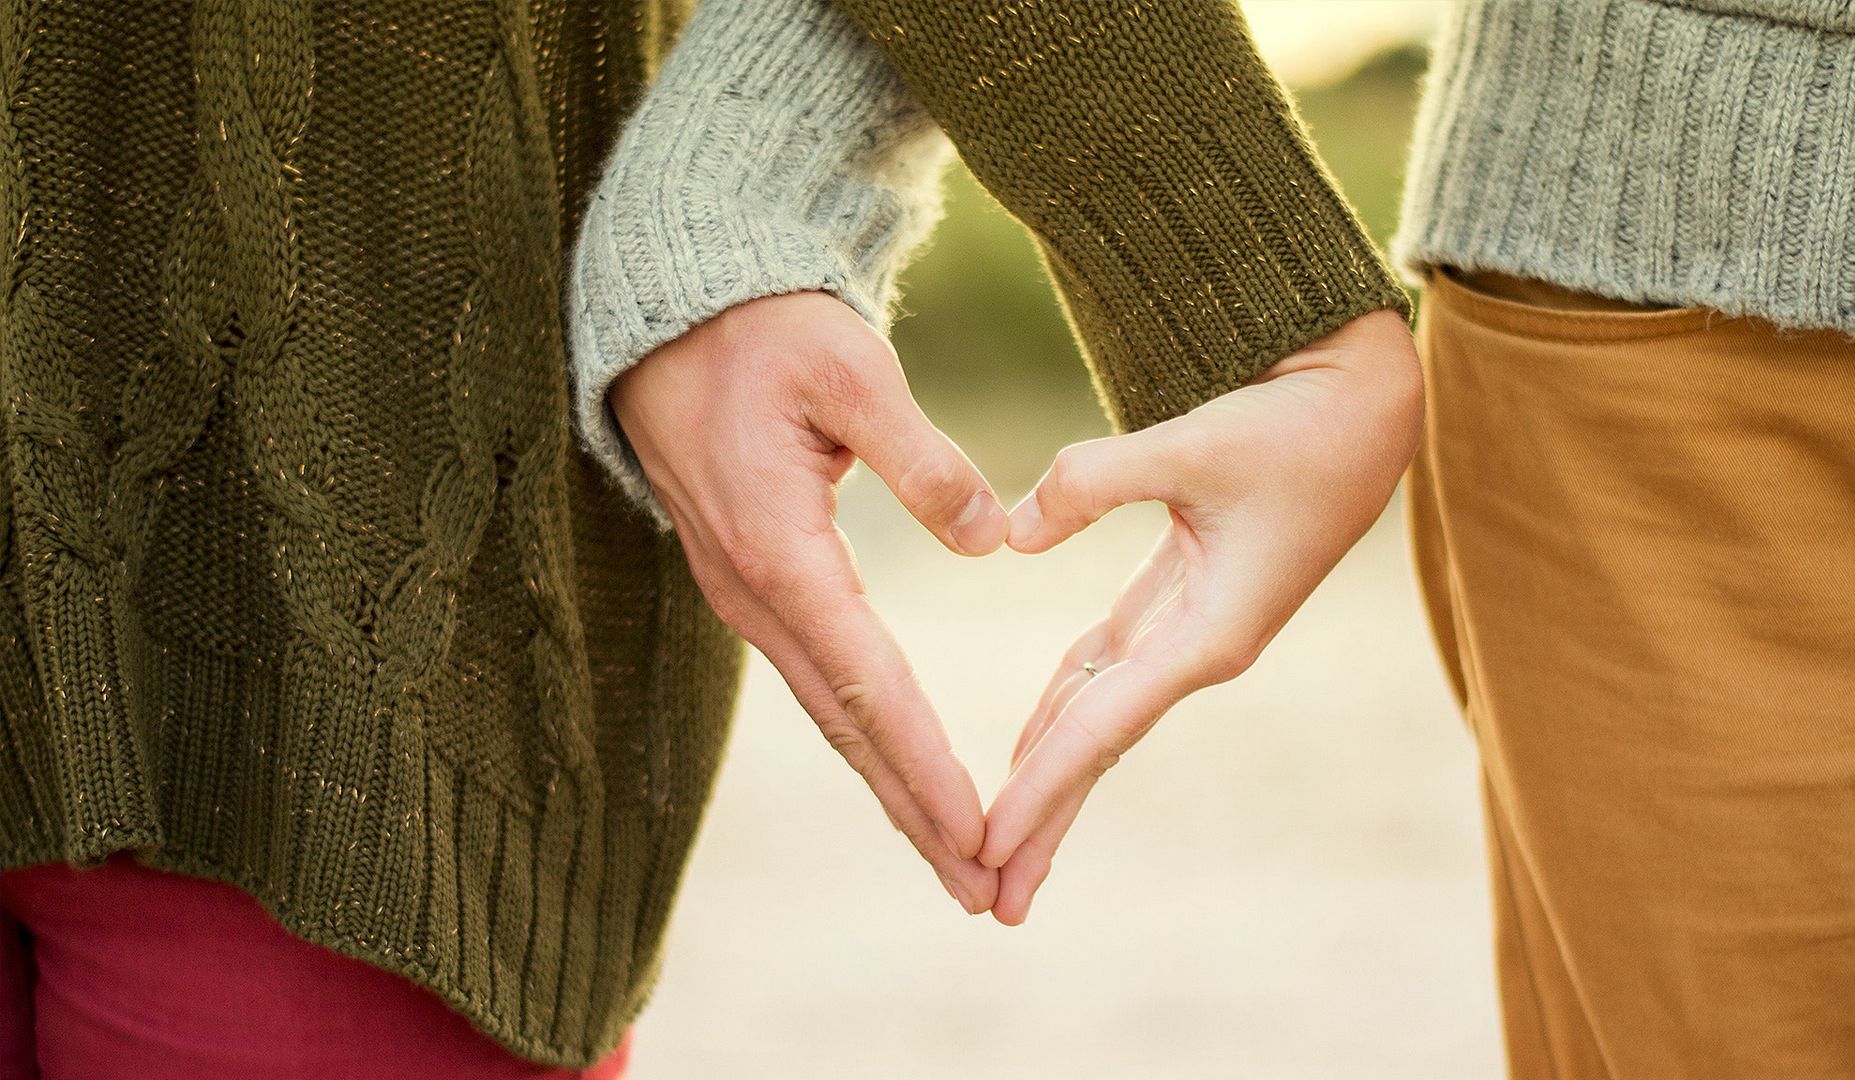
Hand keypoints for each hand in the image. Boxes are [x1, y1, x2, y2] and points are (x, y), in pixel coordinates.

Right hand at [608, 291, 1009, 913]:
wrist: (669, 315)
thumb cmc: (762, 332)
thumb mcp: (850, 370)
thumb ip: (922, 458)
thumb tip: (991, 539)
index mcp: (780, 550)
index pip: (868, 683)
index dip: (926, 764)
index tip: (978, 831)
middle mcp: (755, 592)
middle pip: (847, 726)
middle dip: (915, 813)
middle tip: (982, 888)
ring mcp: (745, 594)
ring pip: (830, 713)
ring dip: (891, 787)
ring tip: (954, 855)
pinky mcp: (752, 582)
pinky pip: (817, 678)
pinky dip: (865, 736)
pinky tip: (899, 769)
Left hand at [980, 309, 1423, 924]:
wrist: (1365, 406)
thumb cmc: (1294, 426)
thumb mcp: (1193, 443)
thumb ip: (1093, 483)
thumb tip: (1009, 535)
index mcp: (1210, 634)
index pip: (1101, 728)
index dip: (1040, 788)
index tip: (986, 846)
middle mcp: (1199, 648)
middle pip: (1098, 749)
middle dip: (1044, 823)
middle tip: (989, 899)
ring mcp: (1192, 629)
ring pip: (1100, 717)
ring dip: (1050, 778)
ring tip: (999, 844)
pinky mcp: (1183, 598)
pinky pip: (1108, 670)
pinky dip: (1064, 708)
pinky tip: (1028, 745)